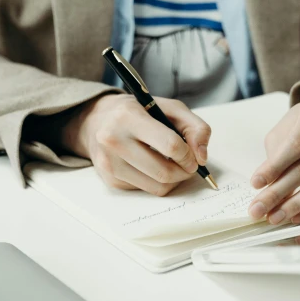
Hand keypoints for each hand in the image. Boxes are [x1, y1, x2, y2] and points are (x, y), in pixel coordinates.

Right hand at [62, 94, 210, 195]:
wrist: (97, 121)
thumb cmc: (139, 113)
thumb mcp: (170, 108)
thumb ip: (195, 127)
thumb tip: (202, 157)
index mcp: (128, 117)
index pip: (170, 145)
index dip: (189, 155)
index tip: (193, 156)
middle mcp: (113, 140)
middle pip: (164, 172)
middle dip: (184, 172)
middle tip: (188, 165)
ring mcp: (109, 163)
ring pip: (157, 187)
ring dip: (173, 180)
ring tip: (173, 165)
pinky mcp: (110, 180)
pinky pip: (146, 191)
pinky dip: (156, 182)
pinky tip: (152, 166)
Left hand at [248, 88, 299, 224]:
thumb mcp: (284, 129)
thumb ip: (275, 155)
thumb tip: (265, 188)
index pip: (296, 145)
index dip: (274, 167)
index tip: (255, 184)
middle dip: (279, 192)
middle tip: (259, 209)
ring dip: (297, 206)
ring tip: (276, 217)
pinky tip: (298, 218)